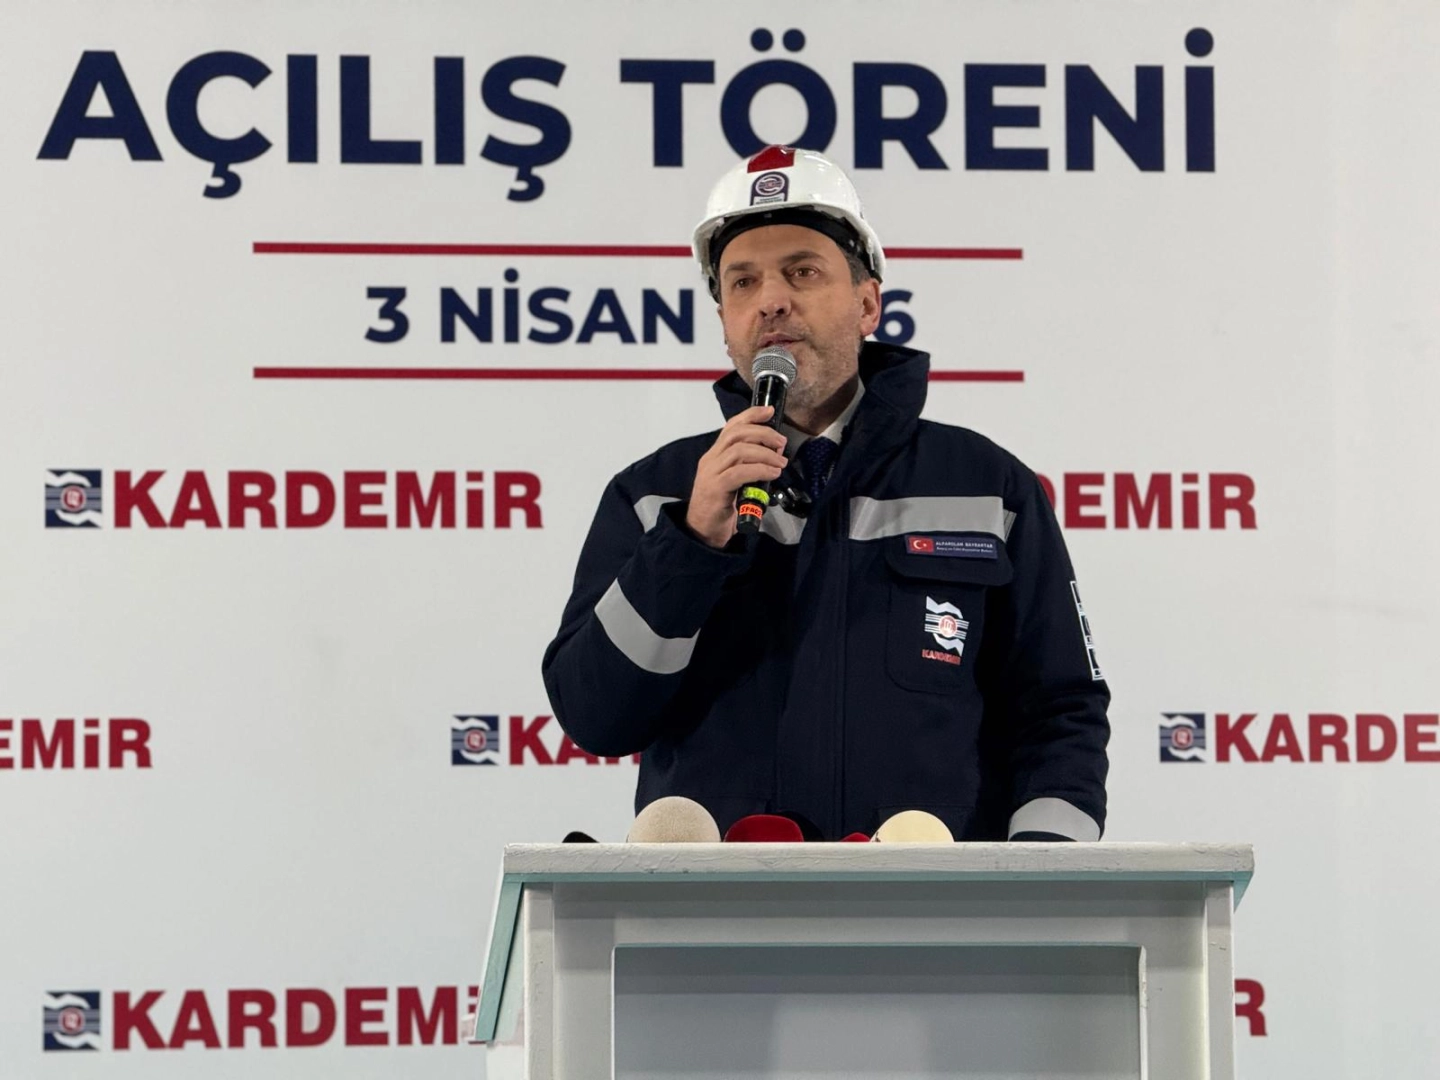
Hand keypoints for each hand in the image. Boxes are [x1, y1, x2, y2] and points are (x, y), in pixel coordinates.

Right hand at [684, 405, 787, 547]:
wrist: (702, 532)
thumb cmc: (721, 507)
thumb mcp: (735, 481)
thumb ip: (747, 466)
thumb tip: (775, 456)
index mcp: (714, 455)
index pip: (731, 426)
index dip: (751, 415)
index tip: (769, 411)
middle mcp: (710, 460)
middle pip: (736, 434)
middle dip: (763, 434)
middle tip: (781, 444)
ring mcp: (711, 474)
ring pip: (738, 451)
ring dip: (765, 454)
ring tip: (781, 463)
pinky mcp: (715, 489)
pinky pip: (739, 472)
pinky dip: (760, 470)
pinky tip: (772, 475)